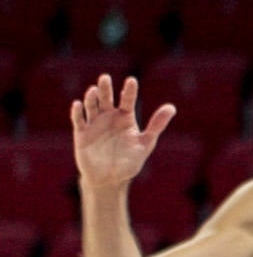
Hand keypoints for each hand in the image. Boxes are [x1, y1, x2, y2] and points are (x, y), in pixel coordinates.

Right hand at [71, 74, 176, 190]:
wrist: (110, 179)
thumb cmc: (130, 161)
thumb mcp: (145, 143)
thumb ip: (156, 125)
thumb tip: (172, 107)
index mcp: (125, 117)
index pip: (127, 100)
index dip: (129, 91)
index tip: (132, 81)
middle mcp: (109, 117)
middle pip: (106, 98)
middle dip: (105, 88)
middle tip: (105, 78)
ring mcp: (94, 123)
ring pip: (91, 106)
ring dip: (91, 98)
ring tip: (93, 90)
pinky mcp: (81, 133)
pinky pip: (78, 120)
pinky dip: (77, 112)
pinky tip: (78, 104)